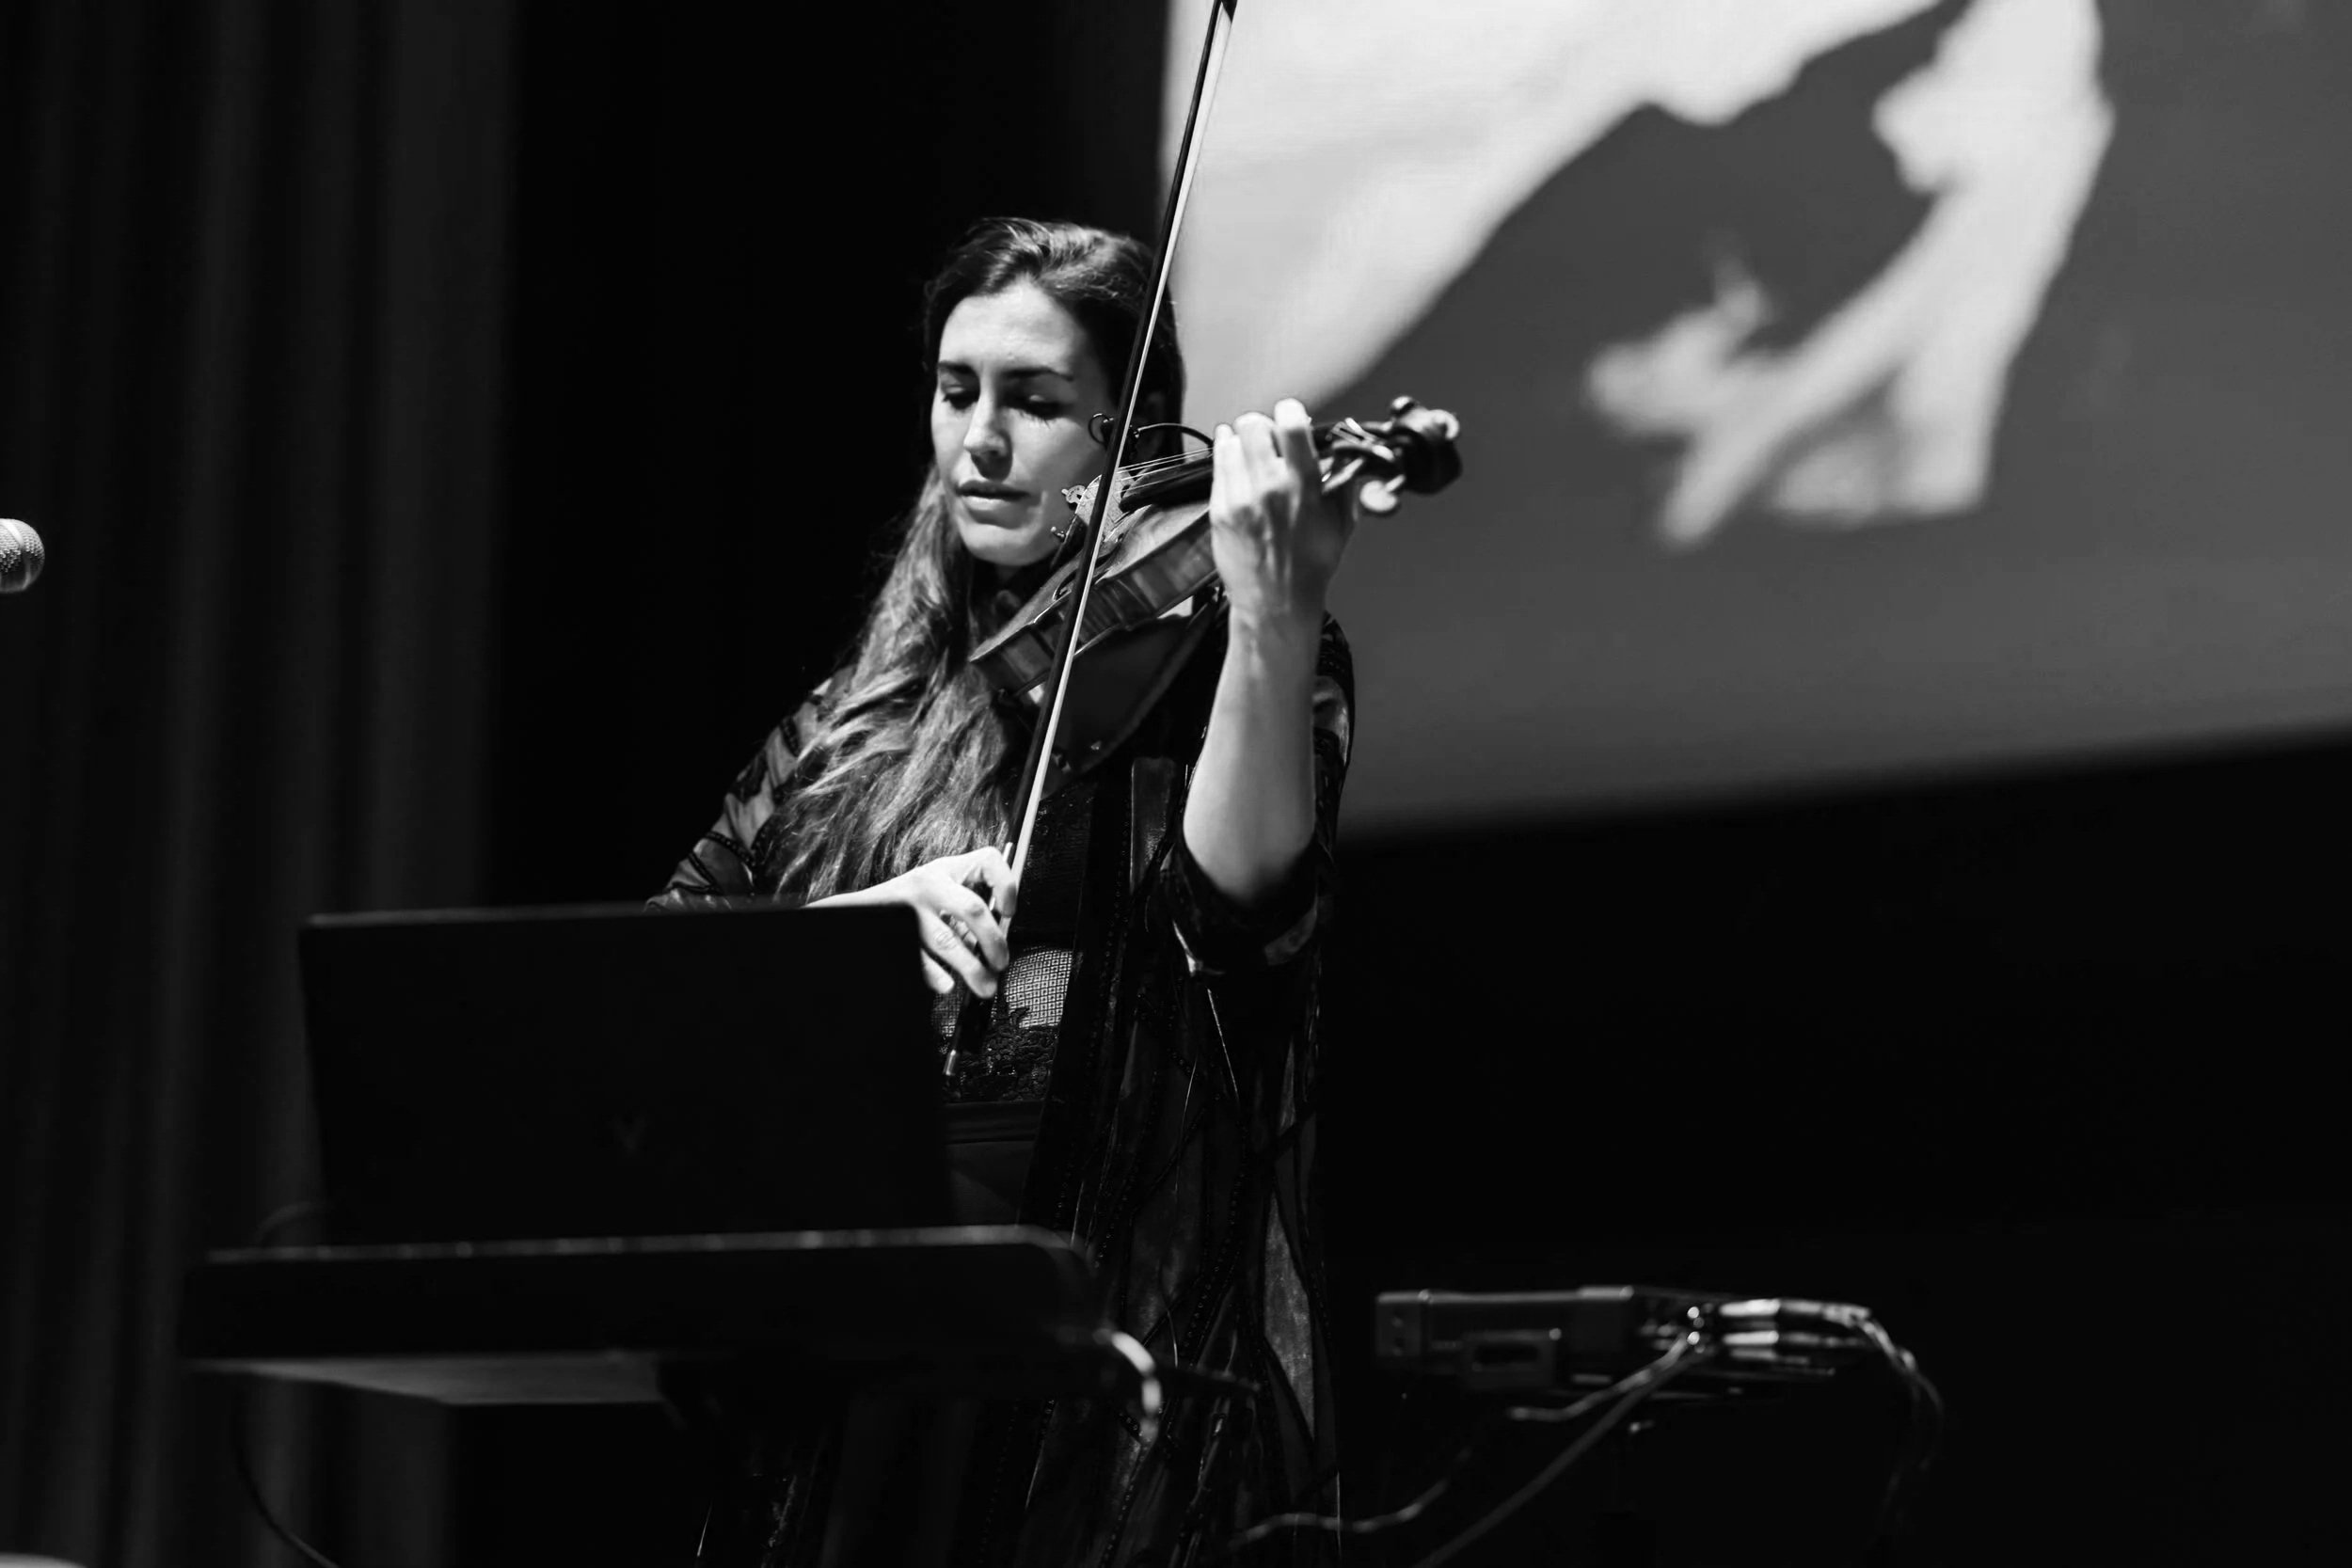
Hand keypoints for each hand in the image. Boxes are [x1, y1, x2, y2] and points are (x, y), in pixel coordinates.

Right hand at [810, 846, 1018, 997]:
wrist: (859, 911)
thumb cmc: (911, 904)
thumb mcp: (939, 891)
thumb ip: (967, 910)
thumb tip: (1000, 939)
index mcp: (946, 869)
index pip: (988, 860)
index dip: (1006, 885)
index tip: (1009, 912)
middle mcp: (928, 884)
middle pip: (972, 909)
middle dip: (993, 942)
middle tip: (1001, 963)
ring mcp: (910, 909)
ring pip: (948, 942)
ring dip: (972, 969)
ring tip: (984, 985)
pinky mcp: (896, 933)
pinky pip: (921, 959)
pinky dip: (937, 976)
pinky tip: (947, 985)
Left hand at [1209, 397, 1356, 640]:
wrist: (1276, 602)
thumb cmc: (1310, 566)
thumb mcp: (1341, 522)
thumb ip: (1345, 483)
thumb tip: (1348, 456)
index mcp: (1303, 487)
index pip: (1291, 424)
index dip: (1291, 411)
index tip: (1292, 415)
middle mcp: (1269, 488)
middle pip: (1253, 424)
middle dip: (1264, 427)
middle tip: (1272, 441)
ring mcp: (1240, 498)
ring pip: (1231, 441)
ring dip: (1244, 442)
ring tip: (1254, 455)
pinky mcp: (1220, 509)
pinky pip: (1218, 465)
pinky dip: (1227, 458)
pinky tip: (1238, 465)